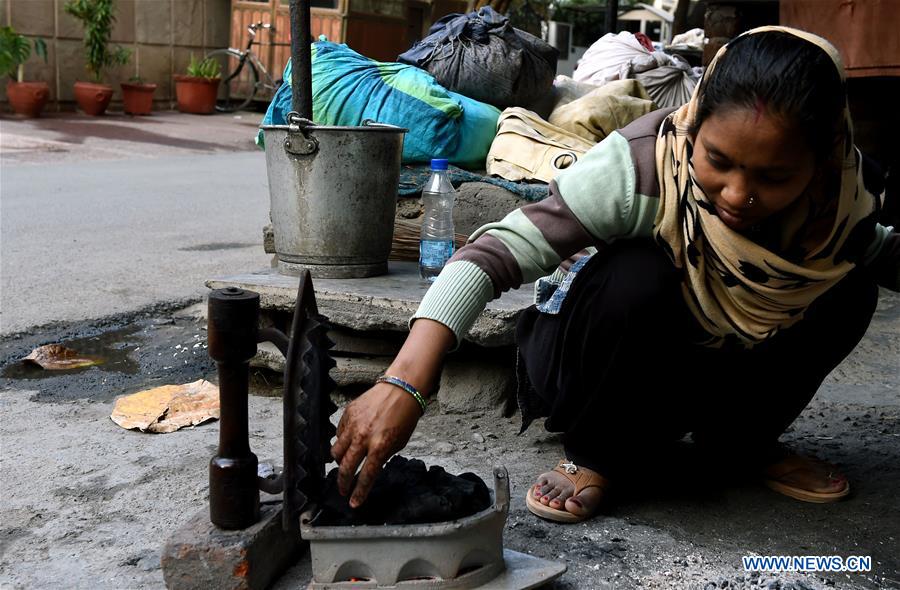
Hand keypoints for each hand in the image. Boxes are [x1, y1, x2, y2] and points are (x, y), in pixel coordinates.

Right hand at [330, 382, 421, 507]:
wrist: (401, 389)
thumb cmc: (404, 416)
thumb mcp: (398, 443)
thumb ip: (382, 456)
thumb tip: (369, 467)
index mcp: (380, 447)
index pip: (365, 476)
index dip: (358, 493)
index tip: (354, 502)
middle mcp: (364, 437)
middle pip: (345, 467)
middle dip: (343, 483)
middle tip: (343, 490)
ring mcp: (353, 425)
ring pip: (336, 451)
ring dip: (338, 463)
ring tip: (343, 465)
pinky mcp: (347, 414)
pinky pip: (338, 434)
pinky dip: (342, 441)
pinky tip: (349, 442)